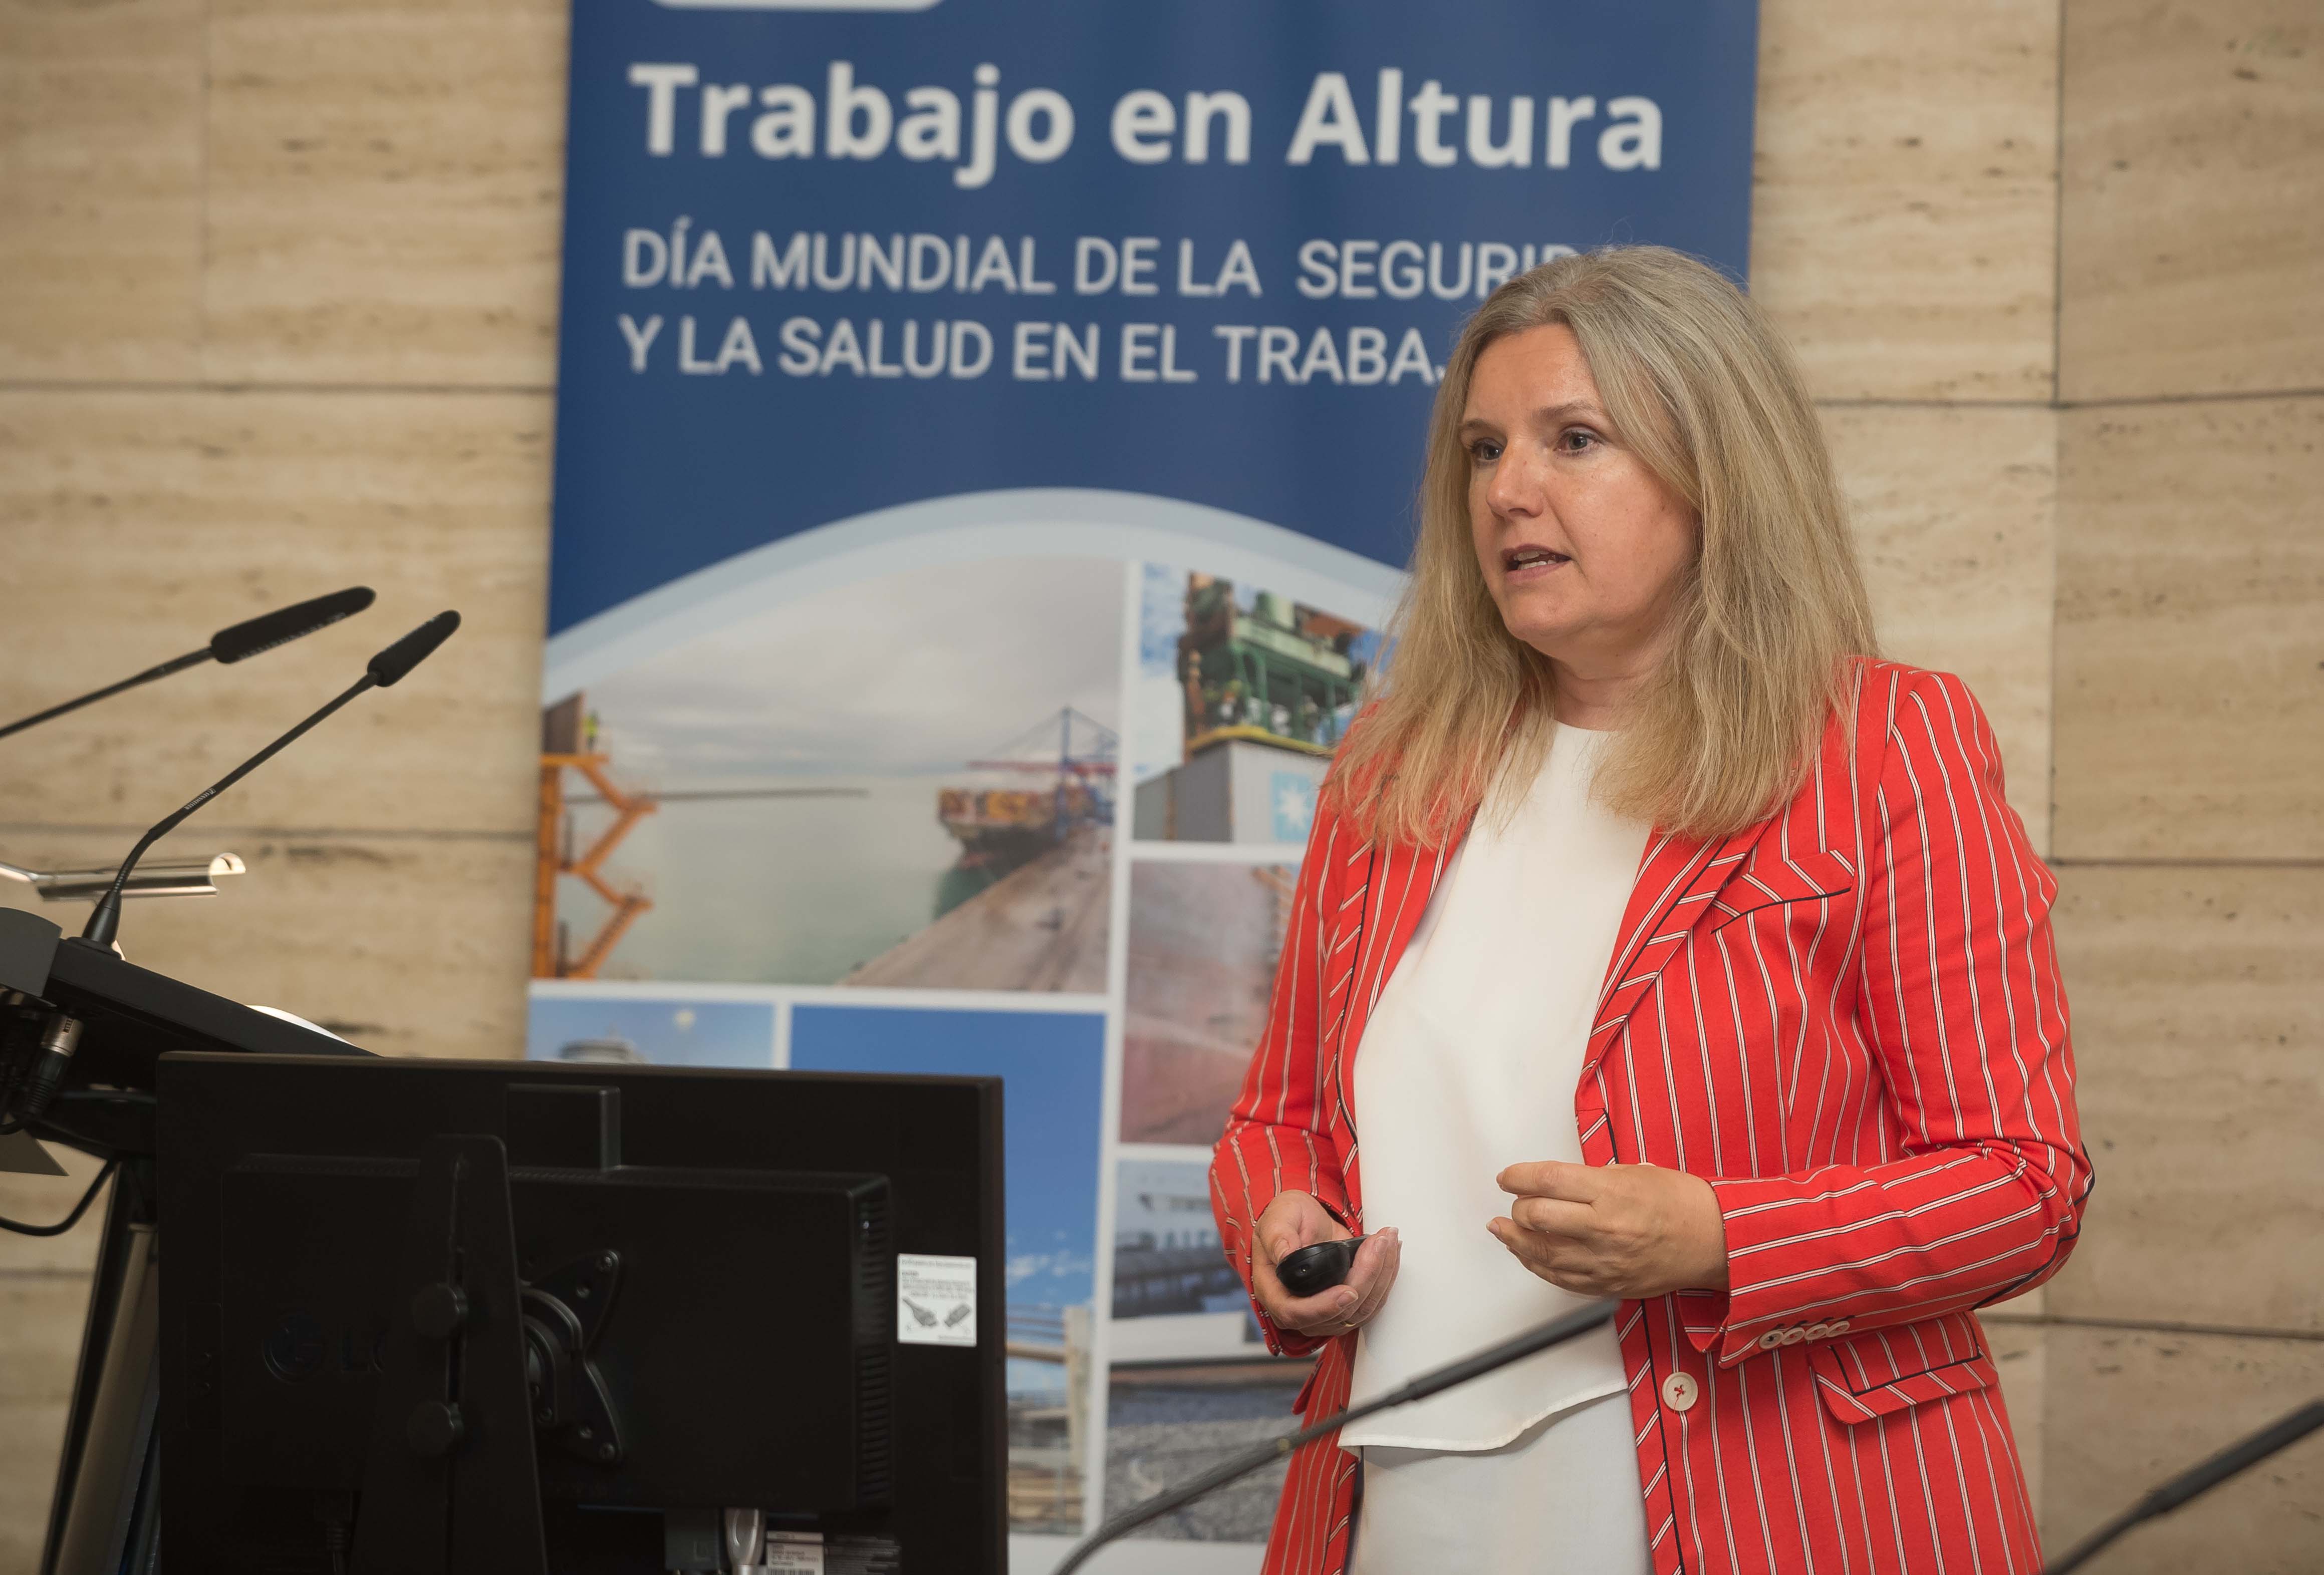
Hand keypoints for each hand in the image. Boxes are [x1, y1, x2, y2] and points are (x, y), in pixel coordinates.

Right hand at [1251, 1190, 1399, 1338]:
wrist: (1303, 1222)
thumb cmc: (1286, 1221)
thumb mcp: (1276, 1219)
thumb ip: (1278, 1236)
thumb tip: (1285, 1254)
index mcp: (1274, 1291)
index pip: (1295, 1313)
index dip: (1323, 1307)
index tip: (1347, 1291)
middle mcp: (1299, 1308)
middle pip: (1339, 1312)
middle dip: (1366, 1276)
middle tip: (1378, 1242)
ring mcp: (1325, 1311)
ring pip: (1361, 1309)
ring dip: (1381, 1275)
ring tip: (1387, 1240)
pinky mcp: (1346, 1304)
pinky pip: (1371, 1302)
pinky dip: (1386, 1277)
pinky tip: (1390, 1252)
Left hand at [1489, 1161, 1728, 1299]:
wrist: (1714, 1242)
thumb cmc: (1679, 1202)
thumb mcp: (1634, 1173)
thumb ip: (1591, 1178)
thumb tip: (1552, 1183)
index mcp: (1611, 1193)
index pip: (1548, 1180)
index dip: (1518, 1177)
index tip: (1507, 1177)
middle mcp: (1604, 1228)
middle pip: (1538, 1217)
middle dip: (1518, 1208)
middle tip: (1515, 1202)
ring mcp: (1605, 1261)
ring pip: (1542, 1253)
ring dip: (1515, 1240)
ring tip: (1502, 1229)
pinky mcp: (1608, 1285)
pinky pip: (1561, 1279)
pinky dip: (1538, 1266)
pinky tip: (1527, 1254)